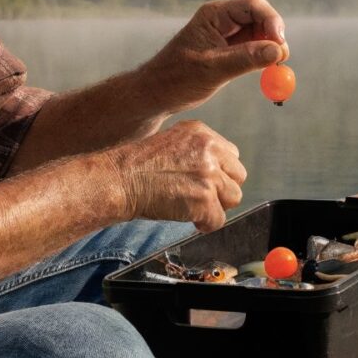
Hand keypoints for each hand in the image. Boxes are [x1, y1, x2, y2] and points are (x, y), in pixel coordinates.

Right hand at [116, 120, 245, 231]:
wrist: (119, 180)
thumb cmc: (137, 166)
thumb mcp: (172, 144)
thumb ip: (198, 152)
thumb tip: (218, 171)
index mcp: (202, 133)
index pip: (231, 155)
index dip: (220, 173)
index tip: (204, 182)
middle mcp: (209, 149)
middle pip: (238, 175)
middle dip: (222, 189)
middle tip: (200, 196)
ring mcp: (209, 174)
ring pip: (234, 197)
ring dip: (216, 206)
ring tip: (193, 207)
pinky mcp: (204, 199)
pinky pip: (219, 220)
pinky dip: (205, 224)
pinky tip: (189, 218)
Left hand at [144, 0, 289, 111]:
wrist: (157, 94)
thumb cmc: (177, 79)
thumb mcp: (212, 70)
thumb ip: (245, 59)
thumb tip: (278, 52)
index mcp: (214, 15)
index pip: (253, 6)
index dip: (272, 21)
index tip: (281, 44)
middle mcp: (223, 20)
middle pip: (261, 18)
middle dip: (274, 36)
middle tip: (281, 60)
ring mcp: (228, 35)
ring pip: (261, 34)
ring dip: (271, 49)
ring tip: (272, 69)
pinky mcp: (230, 50)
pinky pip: (255, 48)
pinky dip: (264, 59)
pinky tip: (265, 72)